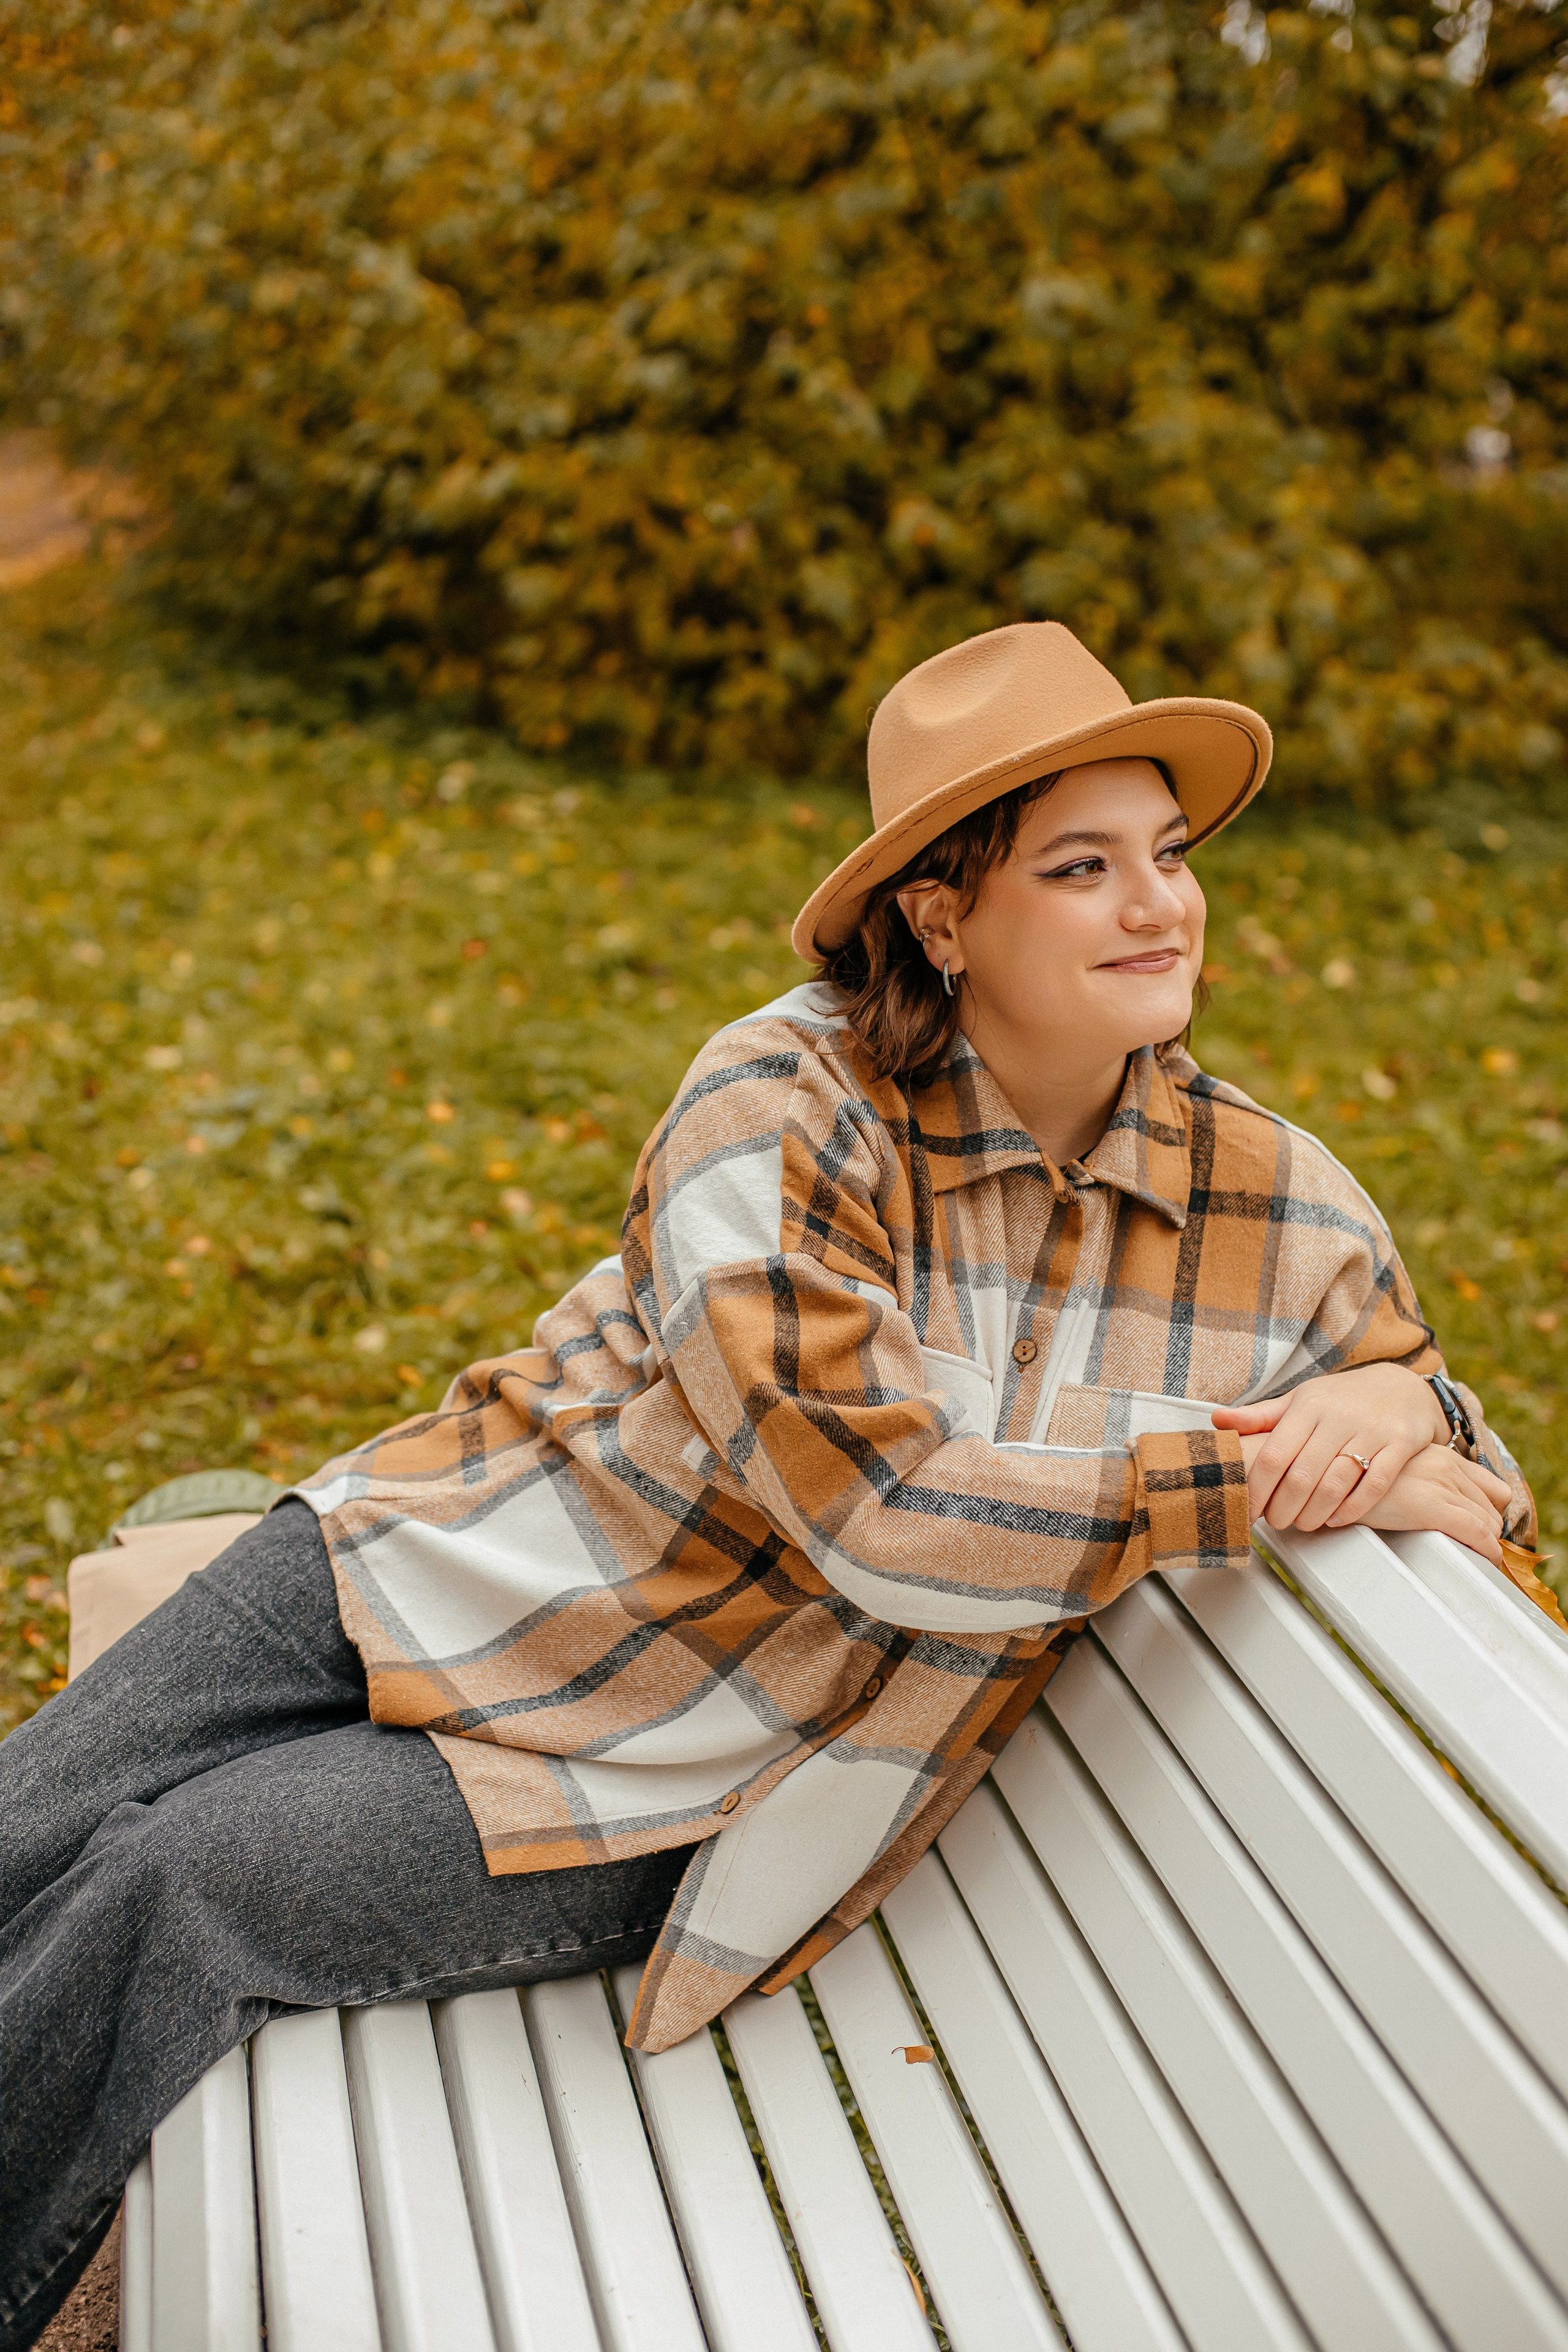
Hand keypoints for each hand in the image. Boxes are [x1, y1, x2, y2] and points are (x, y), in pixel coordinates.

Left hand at [1216, 1363, 1448, 1531]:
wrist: (1401, 1387)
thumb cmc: (1341, 1399)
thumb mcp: (1300, 1401)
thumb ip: (1261, 1417)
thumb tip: (1217, 1420)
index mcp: (1308, 1406)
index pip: (1273, 1455)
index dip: (1257, 1490)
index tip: (1248, 1511)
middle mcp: (1338, 1417)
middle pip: (1302, 1476)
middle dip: (1284, 1508)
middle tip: (1276, 1522)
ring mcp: (1372, 1430)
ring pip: (1336, 1484)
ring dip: (1314, 1514)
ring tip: (1303, 1524)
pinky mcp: (1401, 1444)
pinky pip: (1375, 1485)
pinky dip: (1352, 1509)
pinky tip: (1336, 1518)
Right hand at [1354, 1444, 1511, 1565]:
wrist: (1327, 1480)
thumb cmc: (1354, 1483)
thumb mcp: (1394, 1472)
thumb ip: (1419, 1480)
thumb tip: (1430, 1509)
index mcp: (1442, 1456)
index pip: (1494, 1489)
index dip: (1493, 1514)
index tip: (1482, 1533)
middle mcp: (1447, 1466)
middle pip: (1493, 1510)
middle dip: (1486, 1533)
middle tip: (1472, 1552)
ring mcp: (1441, 1484)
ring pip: (1488, 1522)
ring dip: (1486, 1545)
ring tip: (1474, 1561)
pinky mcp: (1432, 1505)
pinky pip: (1478, 1532)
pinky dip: (1488, 1551)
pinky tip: (1484, 1561)